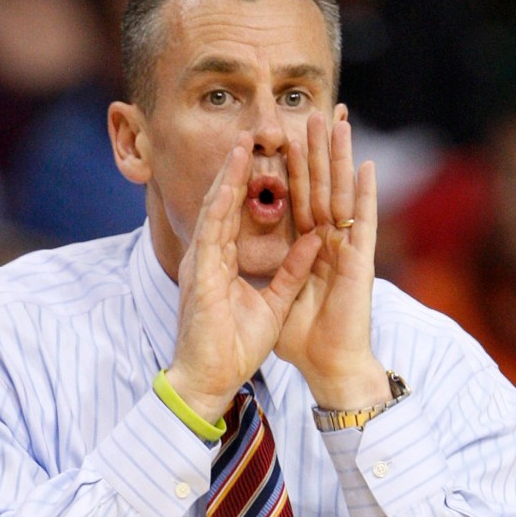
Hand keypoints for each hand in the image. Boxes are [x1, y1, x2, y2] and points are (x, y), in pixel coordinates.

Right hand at [167, 143, 321, 421]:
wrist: (210, 380)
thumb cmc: (234, 348)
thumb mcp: (274, 301)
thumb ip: (291, 269)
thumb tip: (315, 239)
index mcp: (223, 263)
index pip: (237, 215)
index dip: (251, 185)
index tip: (266, 157)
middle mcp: (208, 257)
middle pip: (224, 204)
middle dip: (238, 170)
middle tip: (250, 136)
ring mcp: (201, 263)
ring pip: (215, 209)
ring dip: (229, 176)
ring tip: (241, 144)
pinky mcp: (200, 275)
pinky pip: (212, 232)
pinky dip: (222, 204)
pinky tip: (232, 180)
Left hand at [275, 113, 388, 409]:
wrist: (327, 369)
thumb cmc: (303, 340)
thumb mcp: (279, 298)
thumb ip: (282, 270)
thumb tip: (271, 254)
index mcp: (305, 250)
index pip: (296, 200)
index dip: (290, 169)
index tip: (283, 137)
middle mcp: (327, 244)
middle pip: (319, 188)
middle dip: (315, 151)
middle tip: (310, 113)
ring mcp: (345, 251)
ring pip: (342, 194)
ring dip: (339, 158)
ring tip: (338, 122)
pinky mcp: (358, 264)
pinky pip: (362, 223)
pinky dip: (366, 194)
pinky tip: (365, 165)